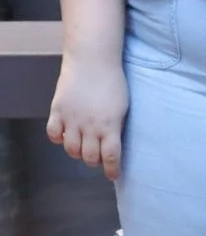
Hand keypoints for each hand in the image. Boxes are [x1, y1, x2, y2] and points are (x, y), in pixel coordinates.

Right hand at [47, 55, 127, 180]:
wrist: (92, 60)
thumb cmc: (113, 82)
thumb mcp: (122, 107)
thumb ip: (116, 126)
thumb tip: (113, 143)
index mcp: (110, 126)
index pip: (111, 157)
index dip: (112, 170)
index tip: (113, 175)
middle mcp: (90, 126)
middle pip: (89, 156)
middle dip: (94, 161)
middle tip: (97, 158)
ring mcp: (72, 119)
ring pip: (71, 149)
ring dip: (77, 152)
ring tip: (82, 147)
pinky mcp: (57, 110)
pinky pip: (53, 134)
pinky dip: (58, 139)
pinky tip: (65, 135)